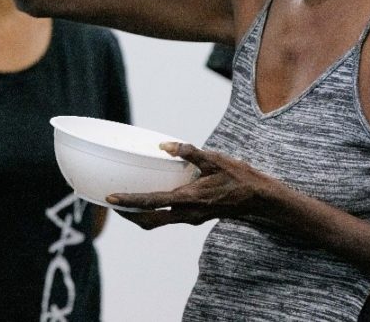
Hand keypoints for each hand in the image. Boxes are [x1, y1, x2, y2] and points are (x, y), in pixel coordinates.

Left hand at [106, 142, 269, 229]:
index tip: (111, 199)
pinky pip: (167, 217)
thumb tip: (165, 146)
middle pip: (149, 220)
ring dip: (140, 214)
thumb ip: (189, 152)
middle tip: (112, 202)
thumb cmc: (237, 178)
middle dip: (128, 214)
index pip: (152, 202)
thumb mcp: (214, 159)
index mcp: (189, 199)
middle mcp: (187, 213)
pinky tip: (151, 196)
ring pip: (157, 221)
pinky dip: (154, 210)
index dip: (129, 202)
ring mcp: (190, 218)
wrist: (258, 199)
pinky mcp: (194, 216)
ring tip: (125, 200)